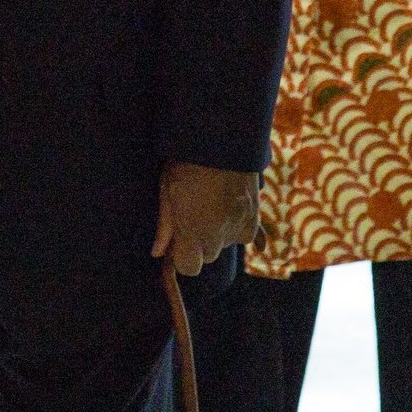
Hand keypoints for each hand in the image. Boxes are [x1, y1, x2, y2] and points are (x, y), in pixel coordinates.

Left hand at [151, 162, 258, 276]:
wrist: (223, 143)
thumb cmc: (187, 165)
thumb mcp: (167, 191)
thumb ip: (165, 226)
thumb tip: (157, 253)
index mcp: (192, 235)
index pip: (189, 268)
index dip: (182, 256)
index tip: (179, 240)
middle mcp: (217, 239)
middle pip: (207, 256)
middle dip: (200, 242)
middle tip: (195, 212)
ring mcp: (238, 230)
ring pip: (225, 244)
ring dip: (219, 232)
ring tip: (212, 202)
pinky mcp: (254, 220)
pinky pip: (243, 234)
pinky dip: (236, 225)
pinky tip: (229, 205)